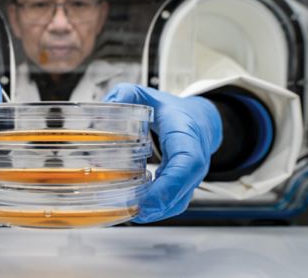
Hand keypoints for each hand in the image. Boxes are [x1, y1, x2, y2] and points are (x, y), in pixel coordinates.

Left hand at [104, 83, 221, 222]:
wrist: (198, 121)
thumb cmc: (174, 111)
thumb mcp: (149, 95)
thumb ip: (127, 94)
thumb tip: (108, 102)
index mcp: (187, 134)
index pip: (186, 163)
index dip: (168, 185)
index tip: (147, 199)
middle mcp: (196, 159)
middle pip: (183, 189)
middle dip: (157, 204)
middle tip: (131, 211)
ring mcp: (193, 176)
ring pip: (179, 201)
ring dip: (156, 211)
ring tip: (130, 213)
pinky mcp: (185, 186)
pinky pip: (175, 203)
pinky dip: (157, 209)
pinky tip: (137, 210)